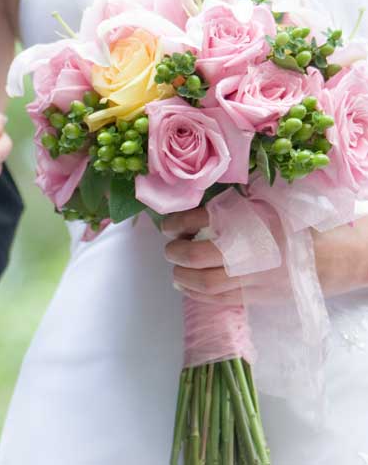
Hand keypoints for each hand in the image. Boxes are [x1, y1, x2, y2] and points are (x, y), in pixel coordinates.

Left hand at [162, 207, 367, 304]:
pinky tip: (187, 286)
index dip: (176, 224)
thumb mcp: (266, 204)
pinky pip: (219, 299)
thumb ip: (233, 207)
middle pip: (196, 255)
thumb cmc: (297, 225)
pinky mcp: (259, 296)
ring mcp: (254, 276)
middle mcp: (250, 248)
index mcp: (251, 219)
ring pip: (204, 282)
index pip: (199, 219)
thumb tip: (195, 212)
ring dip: (181, 276)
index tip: (167, 226)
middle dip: (175, 253)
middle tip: (170, 250)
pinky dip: (197, 294)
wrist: (336, 255)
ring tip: (175, 271)